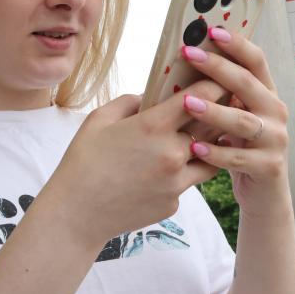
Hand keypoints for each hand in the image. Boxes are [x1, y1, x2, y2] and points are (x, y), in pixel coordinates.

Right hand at [43, 78, 230, 249]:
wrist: (77, 214)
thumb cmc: (82, 162)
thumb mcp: (99, 119)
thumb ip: (129, 102)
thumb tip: (149, 99)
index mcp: (154, 127)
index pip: (200, 97)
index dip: (213, 85)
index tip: (217, 79)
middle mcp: (173, 153)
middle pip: (212, 127)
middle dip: (216, 115)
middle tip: (217, 107)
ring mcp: (177, 182)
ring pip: (210, 158)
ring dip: (206, 147)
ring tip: (197, 141)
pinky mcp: (174, 204)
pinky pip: (186, 183)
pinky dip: (180, 175)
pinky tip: (159, 174)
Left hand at [175, 25, 290, 216]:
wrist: (264, 194)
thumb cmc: (240, 149)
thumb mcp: (233, 117)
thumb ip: (221, 95)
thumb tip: (185, 63)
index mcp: (266, 95)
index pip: (256, 61)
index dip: (236, 44)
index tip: (212, 30)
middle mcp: (275, 112)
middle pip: (248, 84)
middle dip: (218, 67)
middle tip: (190, 54)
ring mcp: (275, 140)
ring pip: (243, 121)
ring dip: (214, 111)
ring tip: (188, 103)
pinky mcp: (269, 167)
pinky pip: (239, 158)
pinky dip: (216, 153)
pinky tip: (195, 148)